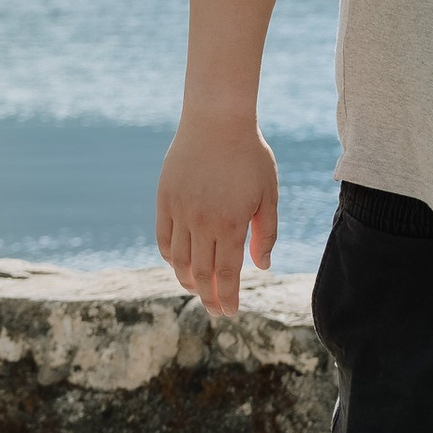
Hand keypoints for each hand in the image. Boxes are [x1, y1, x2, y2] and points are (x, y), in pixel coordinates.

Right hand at [156, 108, 279, 315]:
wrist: (216, 121)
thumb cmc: (249, 156)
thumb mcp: (268, 194)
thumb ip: (266, 232)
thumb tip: (261, 267)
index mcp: (230, 223)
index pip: (226, 273)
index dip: (228, 297)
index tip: (231, 312)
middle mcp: (202, 223)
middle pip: (201, 273)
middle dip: (209, 298)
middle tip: (217, 311)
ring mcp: (180, 212)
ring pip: (179, 261)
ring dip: (188, 281)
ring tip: (199, 290)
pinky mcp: (164, 200)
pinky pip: (163, 239)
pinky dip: (171, 257)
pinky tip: (180, 264)